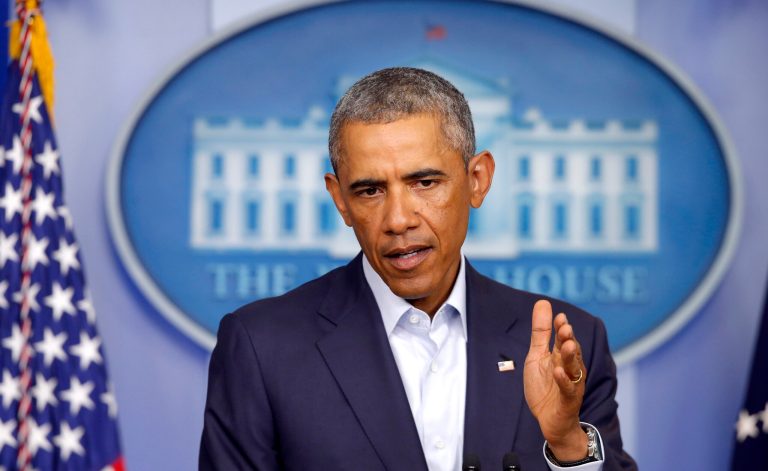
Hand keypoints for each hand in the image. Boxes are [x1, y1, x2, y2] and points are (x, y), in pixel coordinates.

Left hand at [523, 300, 587, 461]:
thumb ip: (541, 333)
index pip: (564, 339)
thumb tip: (543, 302)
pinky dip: (563, 381)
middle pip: (571, 351)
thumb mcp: (537, 356)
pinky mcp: (568, 400)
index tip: (559, 317)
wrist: (551, 420)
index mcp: (562, 357)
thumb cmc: (545, 386)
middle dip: (568, 339)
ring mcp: (571, 384)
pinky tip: (558, 372)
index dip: (562, 329)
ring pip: (573, 369)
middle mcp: (570, 368)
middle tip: (565, 327)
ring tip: (568, 345)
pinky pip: (567, 390)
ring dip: (571, 357)